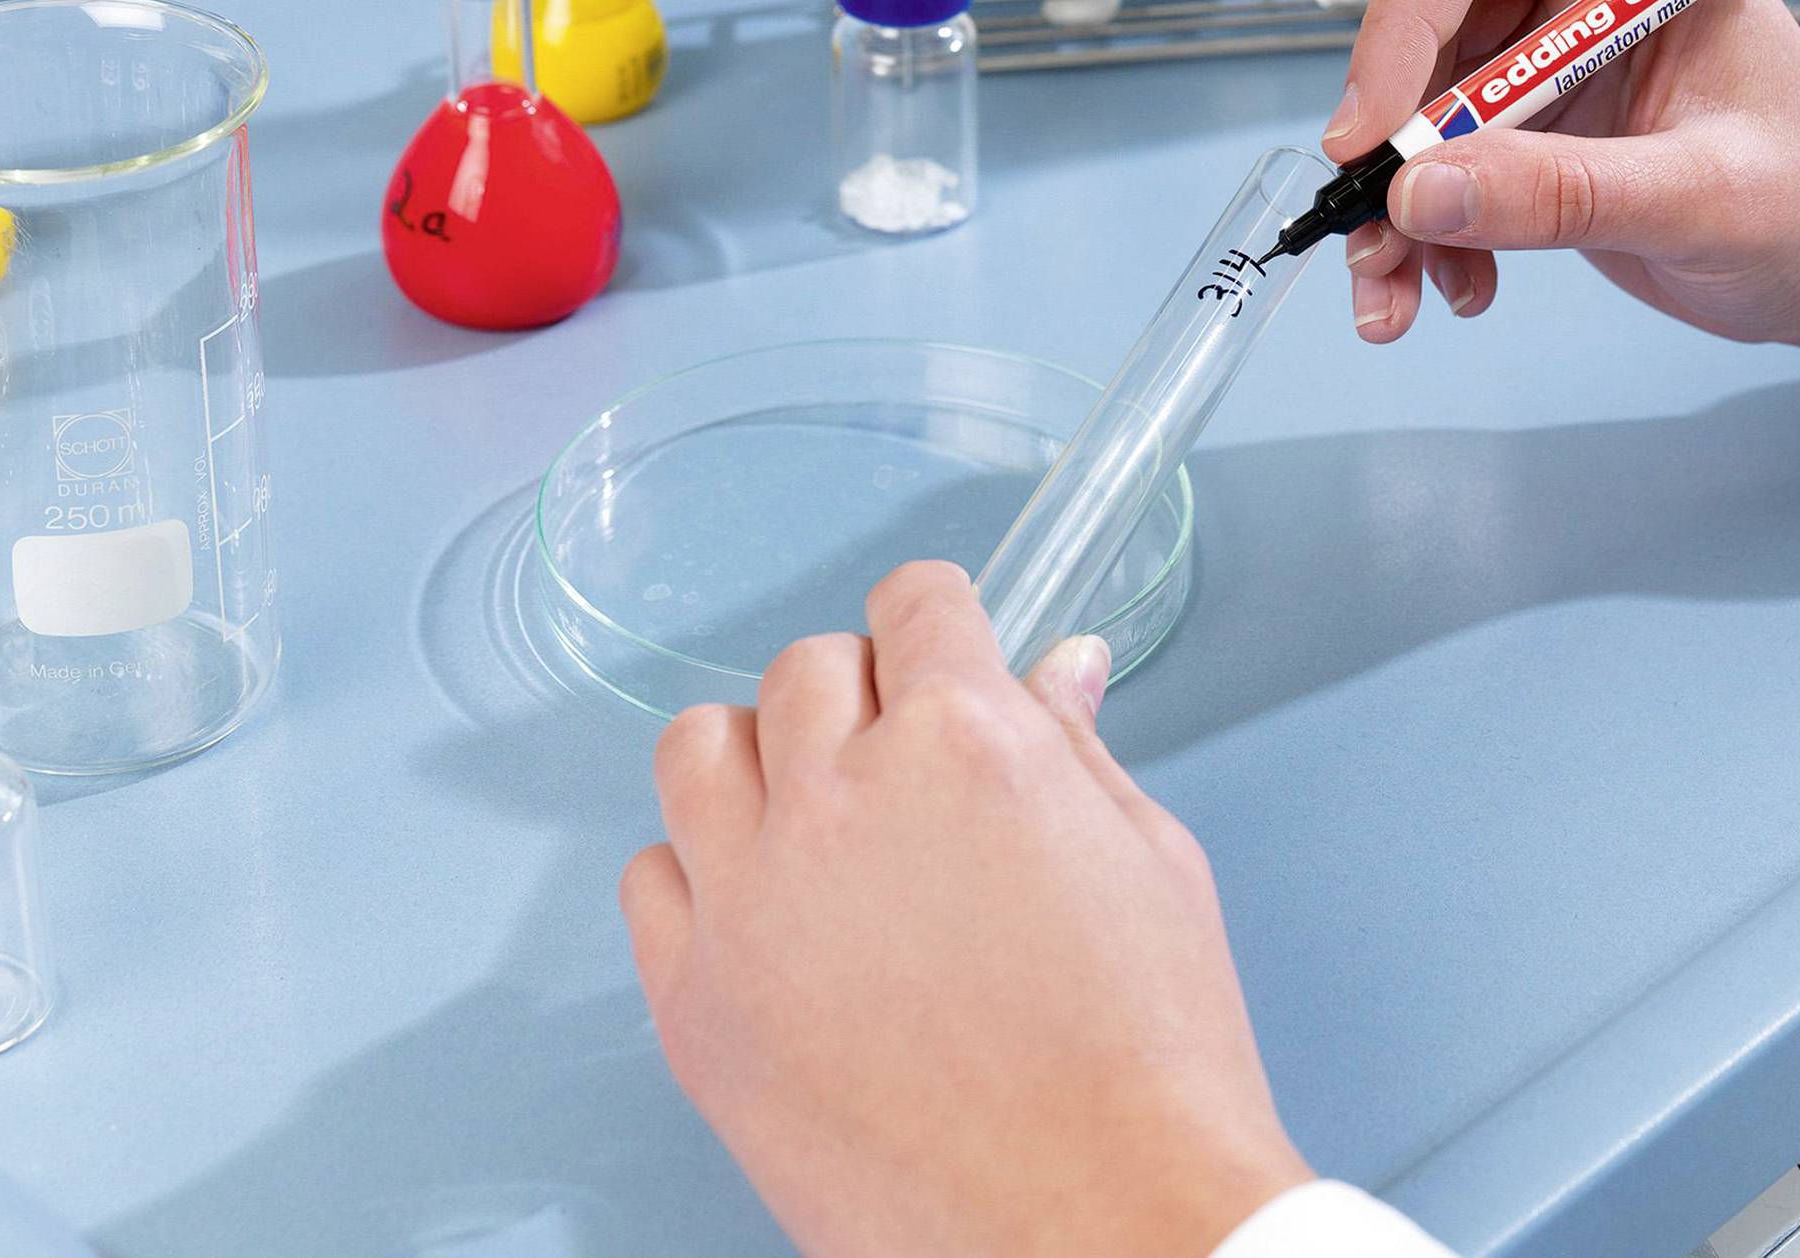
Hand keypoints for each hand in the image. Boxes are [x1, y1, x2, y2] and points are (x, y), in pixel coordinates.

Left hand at [621, 562, 1310, 1257]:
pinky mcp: (696, 1004)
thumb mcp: (1150, 863)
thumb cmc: (1146, 1060)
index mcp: (966, 743)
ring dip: (761, 761)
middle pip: (807, 667)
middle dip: (864, 696)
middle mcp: (841, 799)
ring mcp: (751, 901)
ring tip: (818, 821)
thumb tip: (1060, 670)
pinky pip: (649, 880)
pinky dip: (699, 876)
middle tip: (904, 762)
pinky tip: (769, 914)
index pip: (915, 603)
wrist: (1095, 1221)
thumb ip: (1078, 747)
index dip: (940, 624)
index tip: (941, 650)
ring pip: (700, 748)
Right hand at [1329, 0, 1799, 373]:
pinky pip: (1442, 159)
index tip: (1372, 140)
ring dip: (1397, 203)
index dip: (1400, 29)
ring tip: (1397, 297)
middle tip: (1374, 234)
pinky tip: (1461, 286)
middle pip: (1425, 22)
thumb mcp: (1700, 203)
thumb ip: (1562, 193)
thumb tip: (1422, 191)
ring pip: (1418, 102)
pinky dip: (1430, 228)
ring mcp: (1555, 48)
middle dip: (1389, 139)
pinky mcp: (1538, 119)